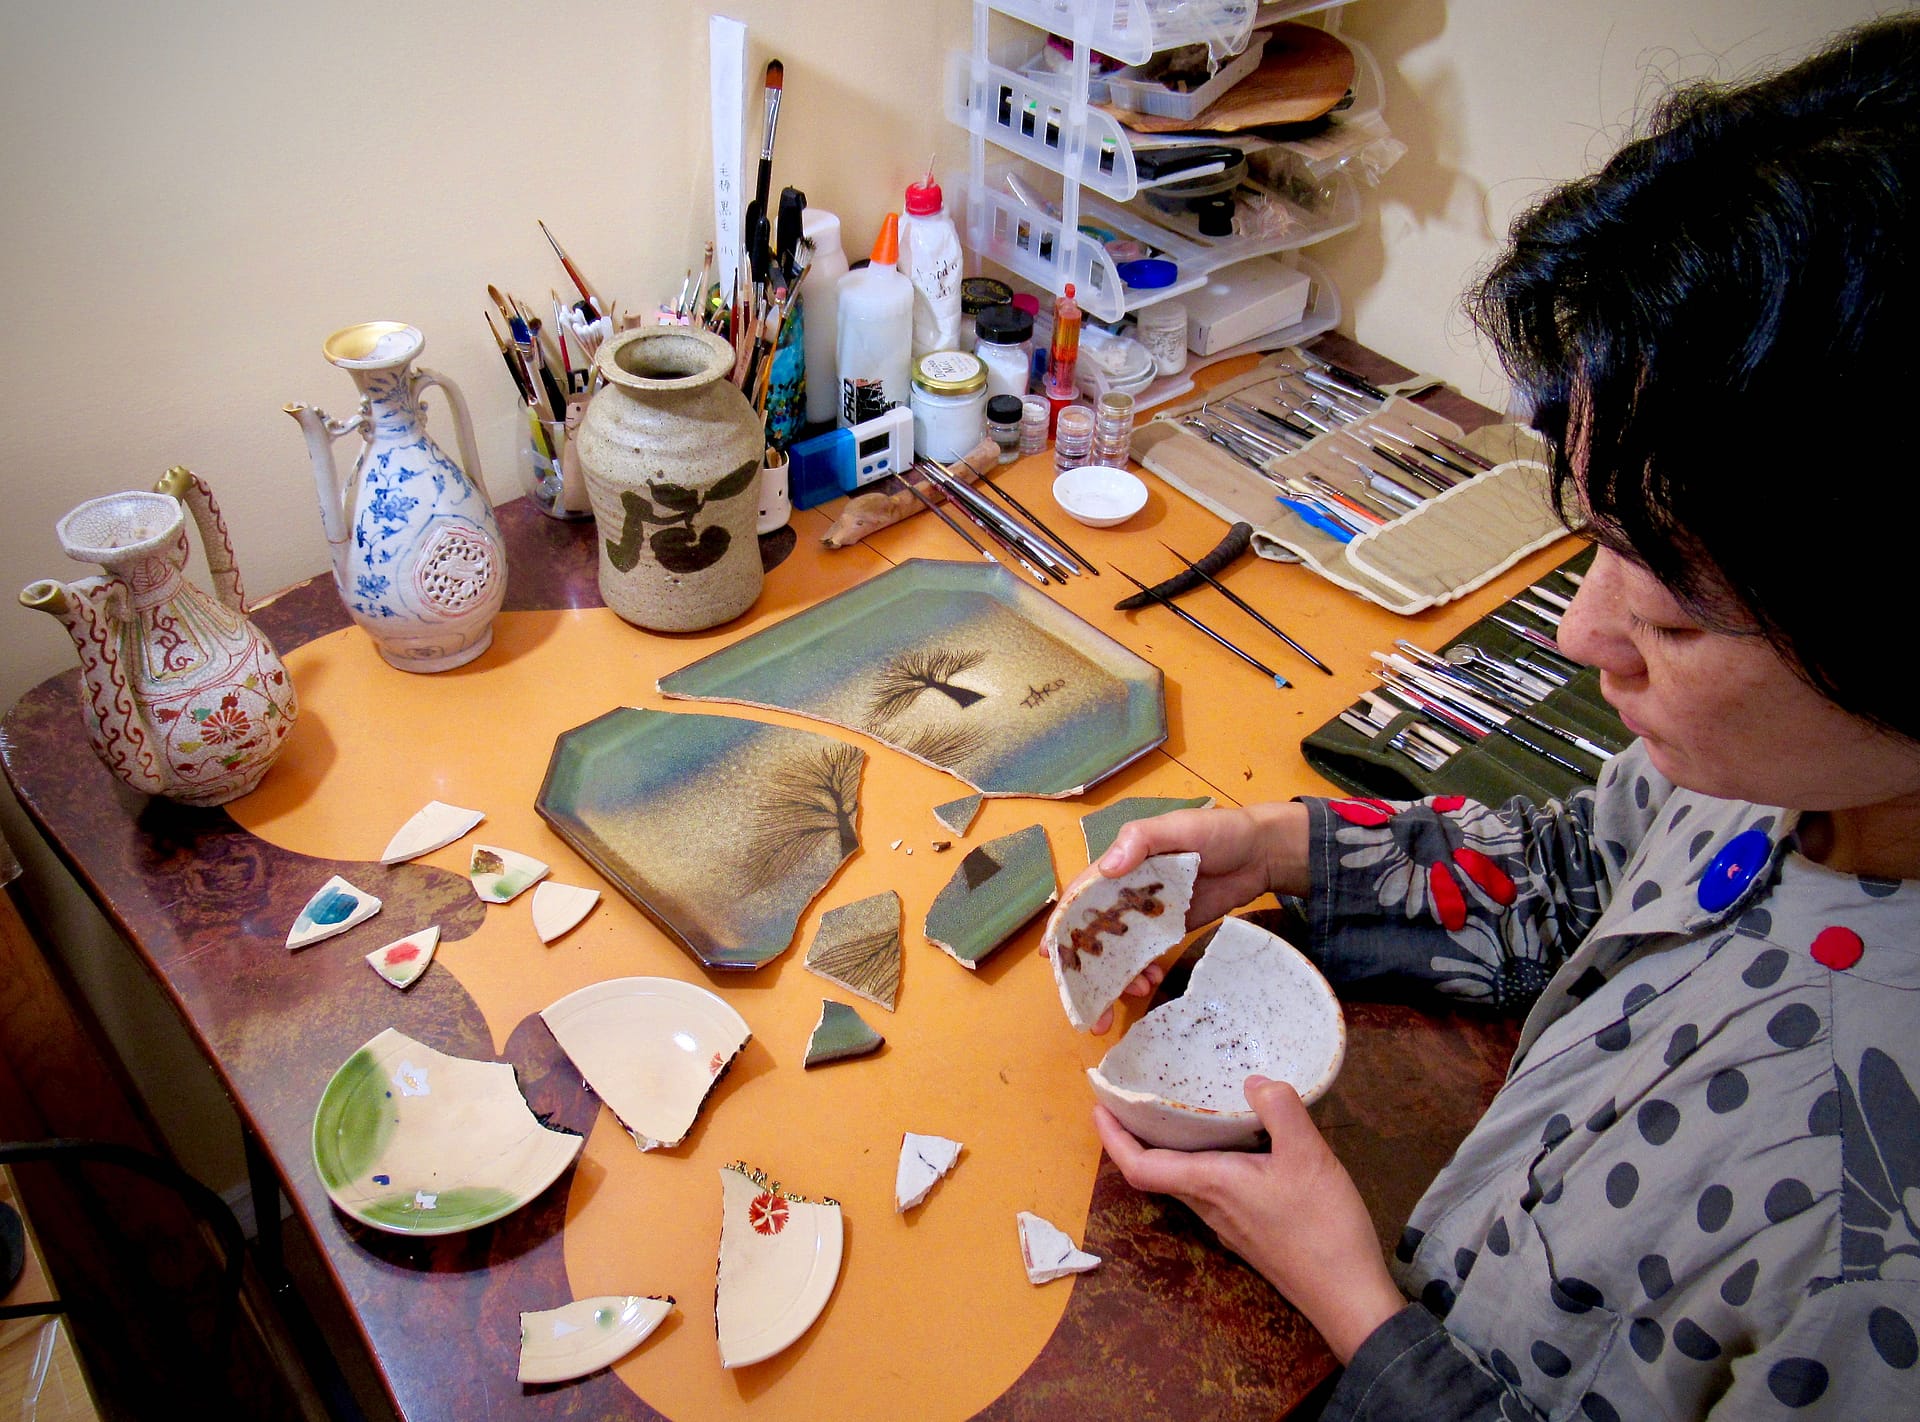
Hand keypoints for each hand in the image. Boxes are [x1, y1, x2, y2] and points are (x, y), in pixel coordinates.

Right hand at [1045, 804, 1311, 1028]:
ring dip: (1116, 977)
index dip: (1062, 926)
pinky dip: (1142, 973)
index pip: (1080, 899)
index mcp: (1119, 866)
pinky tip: (1151, 983)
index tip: (1050, 958)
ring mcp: (1146, 916)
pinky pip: (1145, 957)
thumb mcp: (1177, 827)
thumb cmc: (1217, 831)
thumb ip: (1141, 841)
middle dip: (1085, 969)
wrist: (1260, 853)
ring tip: (1136, 993)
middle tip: (1089, 1003)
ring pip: (1118, 952)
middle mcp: (1124, 893)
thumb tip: (1107, 869)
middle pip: (1093, 934)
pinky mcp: (1167, 931)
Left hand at [1093, 1076, 1403, 1364]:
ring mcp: (1228, 1224)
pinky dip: (1204, 1162)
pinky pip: (1212, 1190)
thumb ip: (1280, 1110)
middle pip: (1156, 1172)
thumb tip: (1252, 1080)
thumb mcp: (1308, 1155)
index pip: (1141, 1166)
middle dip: (1136, 1137)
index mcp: (1211, 1184)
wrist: (1347, 1296)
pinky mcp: (1248, 1232)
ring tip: (1179, 1113)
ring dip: (1170, 1150)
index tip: (1099, 1107)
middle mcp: (1209, 1206)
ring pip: (1185, 1182)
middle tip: (1134, 1099)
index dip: (1113, 1138)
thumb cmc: (1322, 1227)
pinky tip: (1233, 1144)